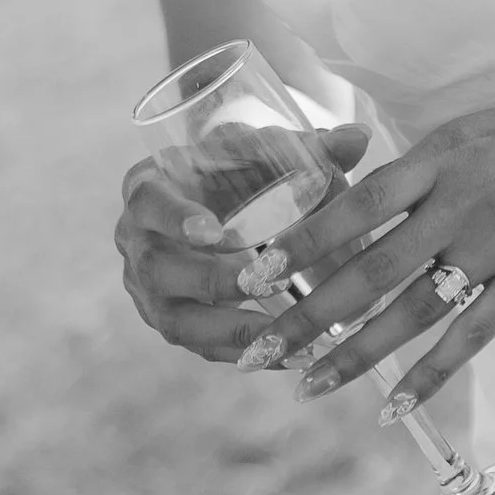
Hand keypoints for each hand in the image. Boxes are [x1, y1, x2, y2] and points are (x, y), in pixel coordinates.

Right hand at [116, 124, 374, 366]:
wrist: (223, 199)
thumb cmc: (241, 167)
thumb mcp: (266, 149)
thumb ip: (307, 145)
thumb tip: (358, 139)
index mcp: (148, 186)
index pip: (148, 202)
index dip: (175, 217)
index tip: (215, 231)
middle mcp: (136, 241)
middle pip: (158, 269)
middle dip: (211, 281)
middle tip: (261, 282)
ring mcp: (148, 289)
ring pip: (176, 321)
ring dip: (230, 331)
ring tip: (283, 336)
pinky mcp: (173, 322)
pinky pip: (200, 348)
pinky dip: (244, 353)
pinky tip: (289, 355)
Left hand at [268, 63, 494, 411]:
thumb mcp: (482, 127)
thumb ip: (431, 165)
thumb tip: (370, 197)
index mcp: (441, 154)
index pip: (353, 204)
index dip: (300, 241)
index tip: (252, 272)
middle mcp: (461, 199)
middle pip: (367, 267)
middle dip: (304, 314)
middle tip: (256, 351)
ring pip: (411, 309)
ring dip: (354, 353)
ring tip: (308, 386)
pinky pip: (473, 334)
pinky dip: (431, 374)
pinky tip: (396, 406)